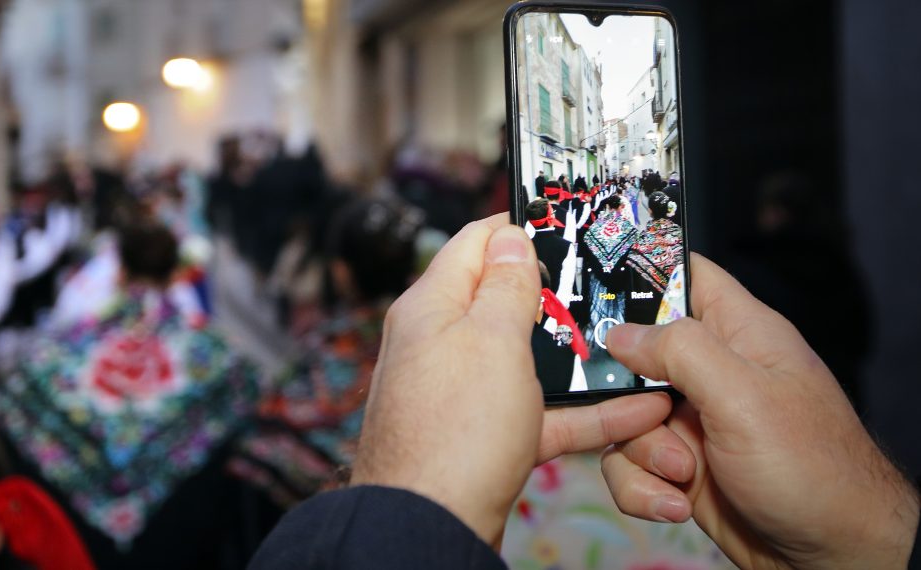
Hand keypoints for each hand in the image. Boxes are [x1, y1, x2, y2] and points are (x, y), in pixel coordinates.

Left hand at [351, 214, 673, 544]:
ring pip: (528, 362)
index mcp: (433, 307)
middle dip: (557, 298)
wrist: (429, 526)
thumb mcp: (491, 340)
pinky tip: (635, 411)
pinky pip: (538, 412)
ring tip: (634, 349)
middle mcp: (441, 344)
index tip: (565, 223)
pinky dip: (582, 412)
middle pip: (505, 303)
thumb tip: (509, 237)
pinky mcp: (483, 437)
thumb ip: (506, 286)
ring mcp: (462, 393)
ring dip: (580, 359)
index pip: (474, 243)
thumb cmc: (451, 433)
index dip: (520, 228)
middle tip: (607, 290)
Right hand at [603, 254, 919, 568]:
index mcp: (738, 334)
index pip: (685, 275)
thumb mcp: (744, 396)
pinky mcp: (677, 467)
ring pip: (622, 417)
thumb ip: (680, 350)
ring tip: (683, 473)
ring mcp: (691, 421)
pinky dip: (642, 488)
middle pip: (631, 355)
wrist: (829, 557)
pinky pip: (627, 464)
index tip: (594, 293)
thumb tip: (620, 332)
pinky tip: (677, 502)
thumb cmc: (812, 469)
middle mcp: (710, 373)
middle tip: (652, 417)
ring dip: (640, 451)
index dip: (640, 274)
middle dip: (624, 394)